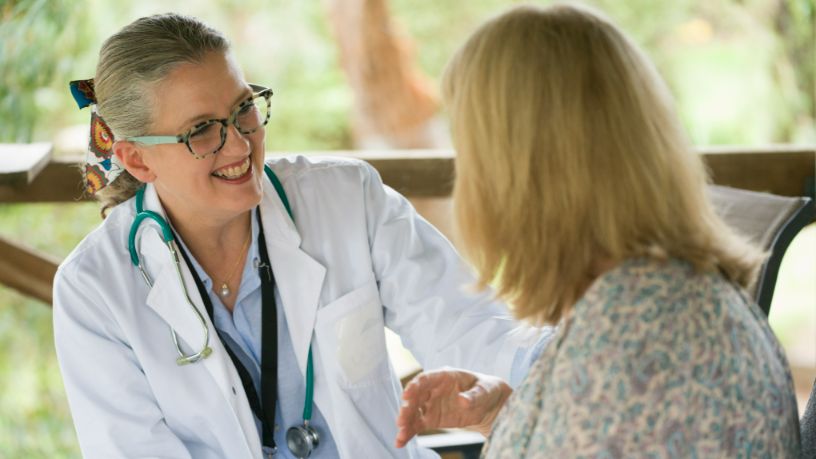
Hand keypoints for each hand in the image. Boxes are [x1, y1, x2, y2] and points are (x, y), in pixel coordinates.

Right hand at [394, 367, 511, 447]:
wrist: (490, 405)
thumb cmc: (487, 390)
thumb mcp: (485, 390)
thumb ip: (474, 395)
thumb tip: (462, 400)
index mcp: (445, 376)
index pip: (426, 379)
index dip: (415, 386)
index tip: (406, 395)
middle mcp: (434, 389)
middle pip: (416, 397)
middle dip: (407, 408)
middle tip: (401, 420)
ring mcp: (431, 404)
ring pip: (414, 412)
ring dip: (406, 422)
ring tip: (401, 435)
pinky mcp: (432, 419)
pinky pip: (417, 424)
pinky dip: (409, 432)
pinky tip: (400, 441)